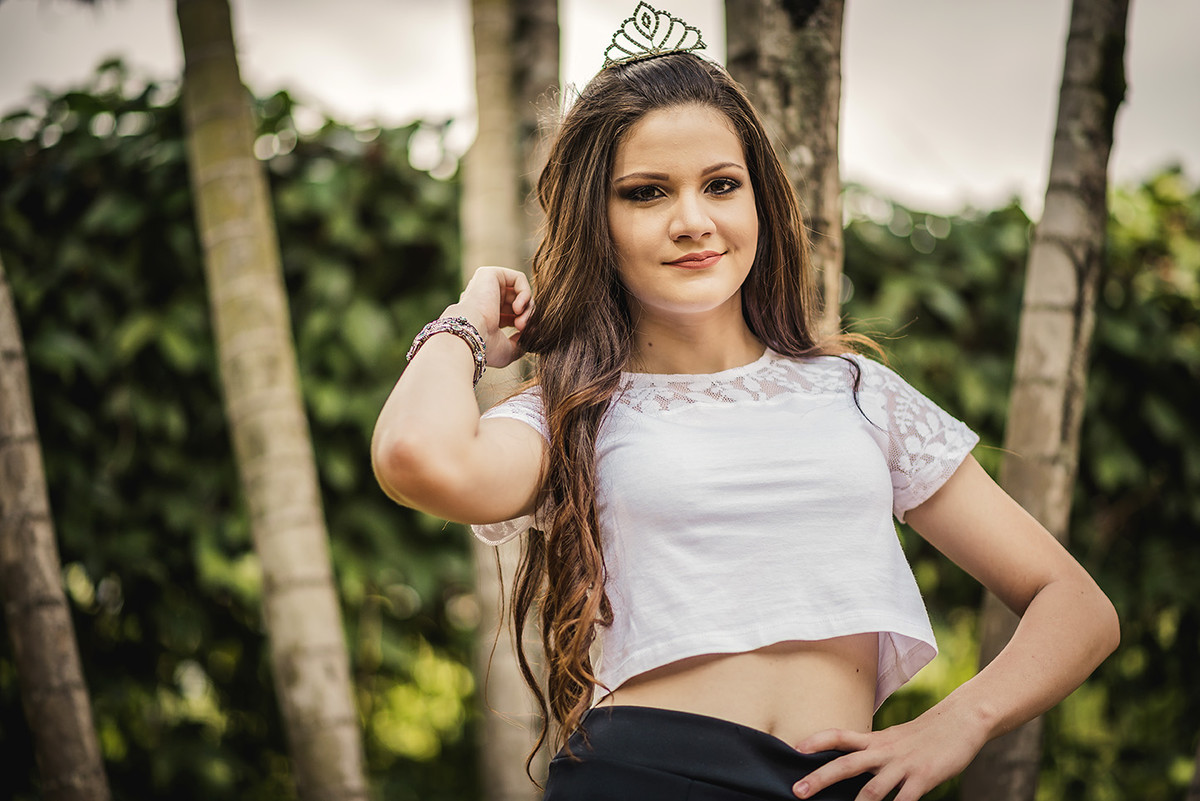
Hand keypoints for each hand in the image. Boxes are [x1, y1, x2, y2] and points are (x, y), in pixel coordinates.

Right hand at [447, 266, 533, 368]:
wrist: (471, 334)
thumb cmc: (486, 346)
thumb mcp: (507, 350)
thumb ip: (521, 343)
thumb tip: (532, 336)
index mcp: (486, 316)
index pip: (513, 315)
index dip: (524, 325)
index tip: (526, 337)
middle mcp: (485, 299)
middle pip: (519, 303)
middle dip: (527, 317)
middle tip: (523, 329)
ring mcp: (487, 285)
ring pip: (520, 292)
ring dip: (527, 308)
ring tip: (521, 323)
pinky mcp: (490, 273)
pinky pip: (519, 279)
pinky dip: (525, 294)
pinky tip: (518, 308)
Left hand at [791, 708, 986, 800]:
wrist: (961, 721)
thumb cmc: (924, 734)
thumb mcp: (894, 739)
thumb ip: (874, 752)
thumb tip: (853, 765)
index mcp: (876, 740)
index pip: (840, 736)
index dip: (817, 740)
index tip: (795, 748)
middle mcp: (884, 752)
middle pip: (846, 764)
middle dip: (820, 778)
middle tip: (798, 790)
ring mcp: (903, 766)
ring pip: (872, 789)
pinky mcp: (924, 779)